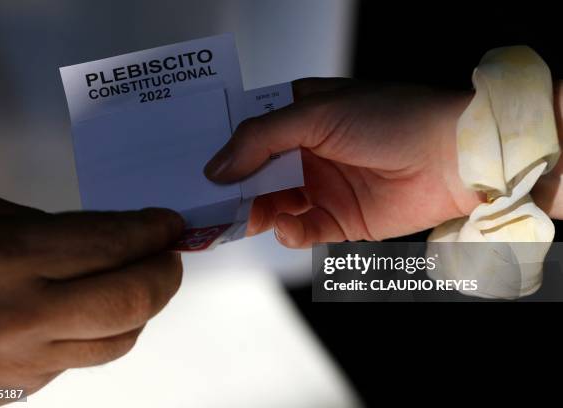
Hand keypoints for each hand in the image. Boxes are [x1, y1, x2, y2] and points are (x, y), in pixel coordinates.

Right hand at [0, 191, 182, 402]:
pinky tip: (92, 313)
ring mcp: (23, 362)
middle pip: (130, 301)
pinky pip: (83, 360)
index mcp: (9, 256)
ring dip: (143, 309)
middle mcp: (23, 314)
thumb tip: (108, 239)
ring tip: (140, 283)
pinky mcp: (19, 390)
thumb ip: (46, 225)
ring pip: (119, 342)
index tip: (170, 225)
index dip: (153, 231)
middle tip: (170, 255)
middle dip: (165, 274)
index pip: (111, 243)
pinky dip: (103, 333)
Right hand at [205, 78, 482, 246]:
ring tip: (242, 219)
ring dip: (255, 214)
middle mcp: (306, 152)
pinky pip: (301, 230)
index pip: (248, 134)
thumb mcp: (316, 113)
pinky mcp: (339, 219)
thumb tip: (217, 166)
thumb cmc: (392, 119)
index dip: (222, 150)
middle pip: (255, 175)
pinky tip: (289, 226)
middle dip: (232, 190)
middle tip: (206, 204)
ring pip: (272, 206)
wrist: (453, 157)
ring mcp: (322, 186)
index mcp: (299, 116)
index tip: (193, 166)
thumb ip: (261, 138)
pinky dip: (290, 232)